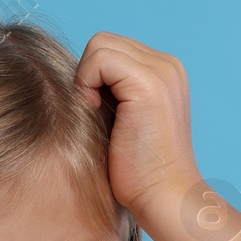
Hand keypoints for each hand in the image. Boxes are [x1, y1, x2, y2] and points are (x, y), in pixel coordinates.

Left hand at [74, 32, 202, 222]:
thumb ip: (110, 92)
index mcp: (165, 73)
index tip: (98, 112)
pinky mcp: (148, 83)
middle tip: (94, 113)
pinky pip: (99, 57)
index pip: (112, 49)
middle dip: (88, 76)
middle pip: (104, 42)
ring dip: (86, 79)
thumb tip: (73, 78)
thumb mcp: (123, 121)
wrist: (164, 198)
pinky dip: (87, 82)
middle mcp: (168, 65)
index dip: (94, 78)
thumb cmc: (139, 173)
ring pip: (99, 45)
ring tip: (96, 113)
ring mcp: (161, 71)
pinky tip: (96, 112)